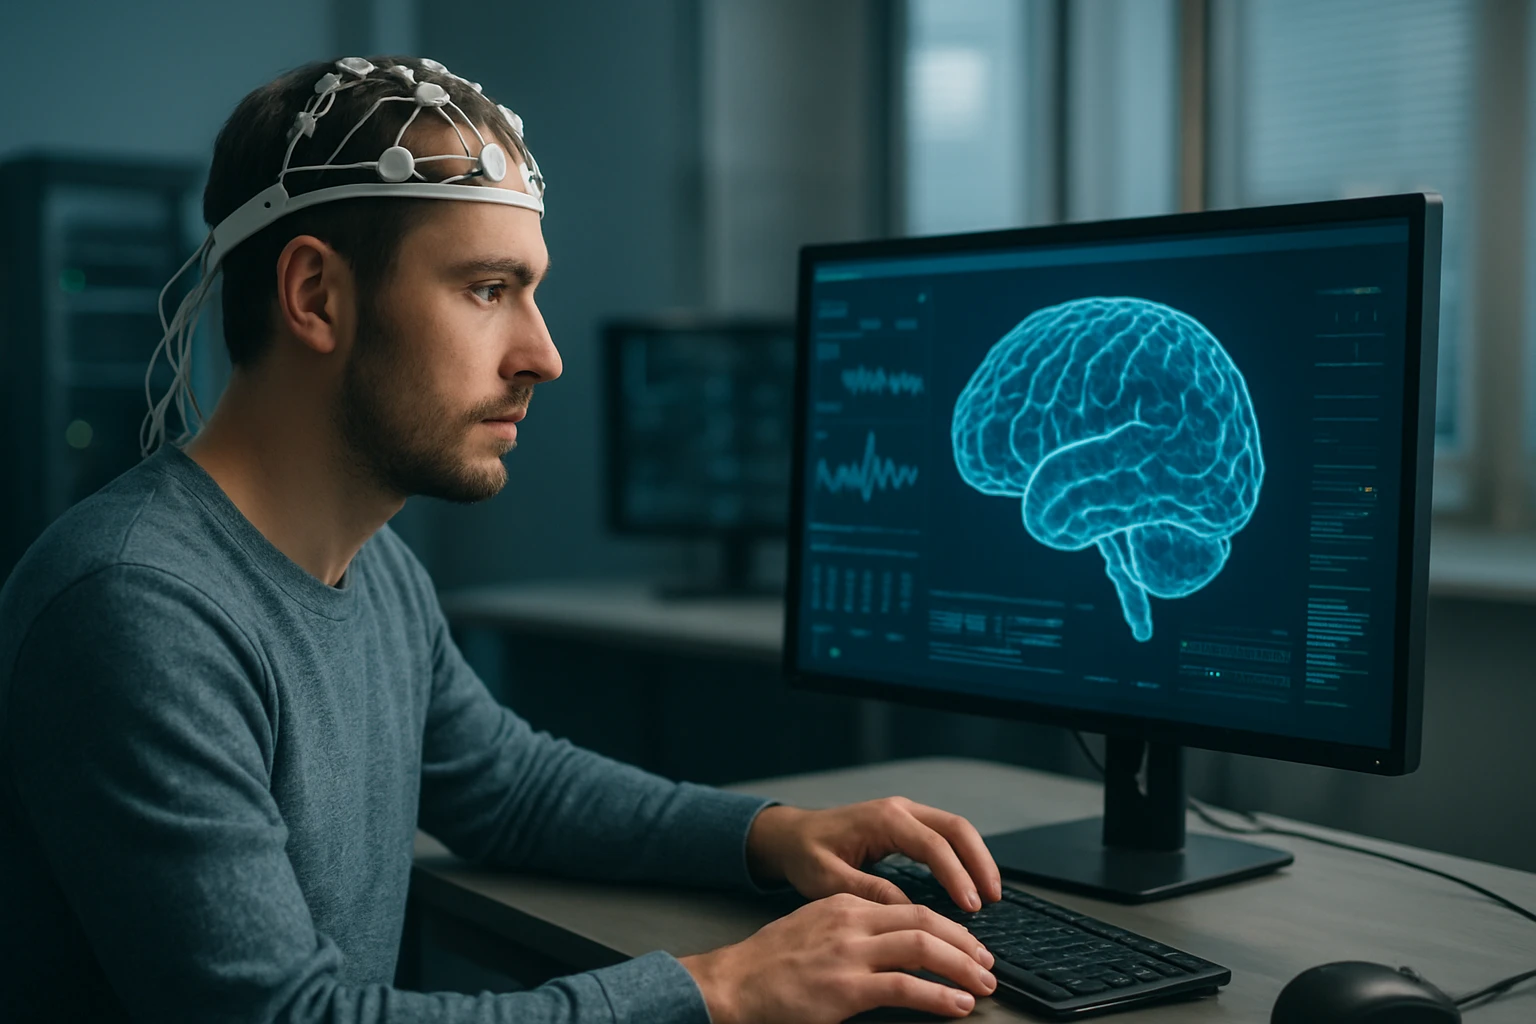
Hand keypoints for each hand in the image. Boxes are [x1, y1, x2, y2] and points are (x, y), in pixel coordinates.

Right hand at [679, 892, 996, 1023]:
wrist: (730, 985)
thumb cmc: (767, 965)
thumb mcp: (812, 930)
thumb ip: (851, 931)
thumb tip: (890, 947)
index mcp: (845, 905)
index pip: (910, 907)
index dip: (947, 926)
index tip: (967, 944)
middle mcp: (851, 921)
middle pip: (925, 920)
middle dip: (964, 942)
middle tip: (986, 963)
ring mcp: (849, 953)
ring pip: (923, 947)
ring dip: (962, 967)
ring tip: (983, 985)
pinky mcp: (845, 988)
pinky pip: (905, 987)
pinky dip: (939, 996)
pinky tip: (956, 1005)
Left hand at [746, 797, 1002, 912]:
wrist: (791, 835)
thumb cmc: (806, 854)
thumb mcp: (827, 878)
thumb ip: (867, 891)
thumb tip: (905, 909)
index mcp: (883, 820)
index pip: (933, 846)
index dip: (956, 877)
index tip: (970, 907)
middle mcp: (899, 809)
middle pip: (956, 829)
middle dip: (980, 863)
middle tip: (993, 898)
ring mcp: (905, 813)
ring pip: (956, 829)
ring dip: (976, 858)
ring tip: (990, 893)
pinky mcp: (906, 823)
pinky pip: (945, 835)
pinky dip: (964, 856)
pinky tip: (970, 881)